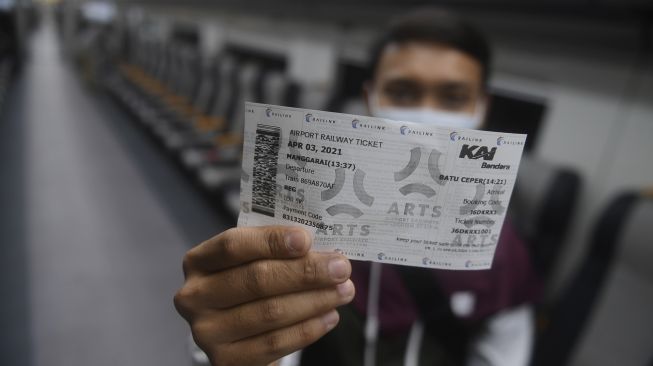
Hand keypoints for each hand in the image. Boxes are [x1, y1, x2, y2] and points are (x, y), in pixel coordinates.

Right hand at [174, 226, 354, 365]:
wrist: (237, 333)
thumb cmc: (250, 285)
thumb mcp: (252, 260)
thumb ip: (276, 250)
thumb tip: (322, 247)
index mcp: (199, 261)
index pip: (233, 245)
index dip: (271, 241)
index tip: (307, 239)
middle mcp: (195, 296)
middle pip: (257, 279)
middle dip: (306, 272)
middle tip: (341, 267)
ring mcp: (207, 332)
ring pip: (270, 312)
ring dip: (315, 300)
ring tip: (343, 291)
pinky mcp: (226, 361)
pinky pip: (274, 344)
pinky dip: (308, 329)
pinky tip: (330, 316)